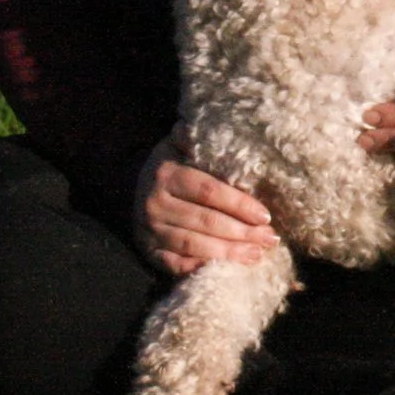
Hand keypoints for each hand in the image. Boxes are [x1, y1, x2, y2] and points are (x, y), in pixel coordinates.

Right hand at [133, 141, 277, 276]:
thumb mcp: (178, 145)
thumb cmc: (169, 165)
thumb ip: (199, 139)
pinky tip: (226, 269)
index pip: (209, 192)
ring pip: (193, 246)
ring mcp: (150, 231)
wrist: (125, 186)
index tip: (265, 215)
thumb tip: (228, 124)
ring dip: (228, 253)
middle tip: (269, 239)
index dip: (239, 204)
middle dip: (241, 233)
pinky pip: (176, 265)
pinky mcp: (148, 252)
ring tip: (257, 255)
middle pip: (205, 222)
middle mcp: (155, 204)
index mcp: (167, 175)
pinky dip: (201, 268)